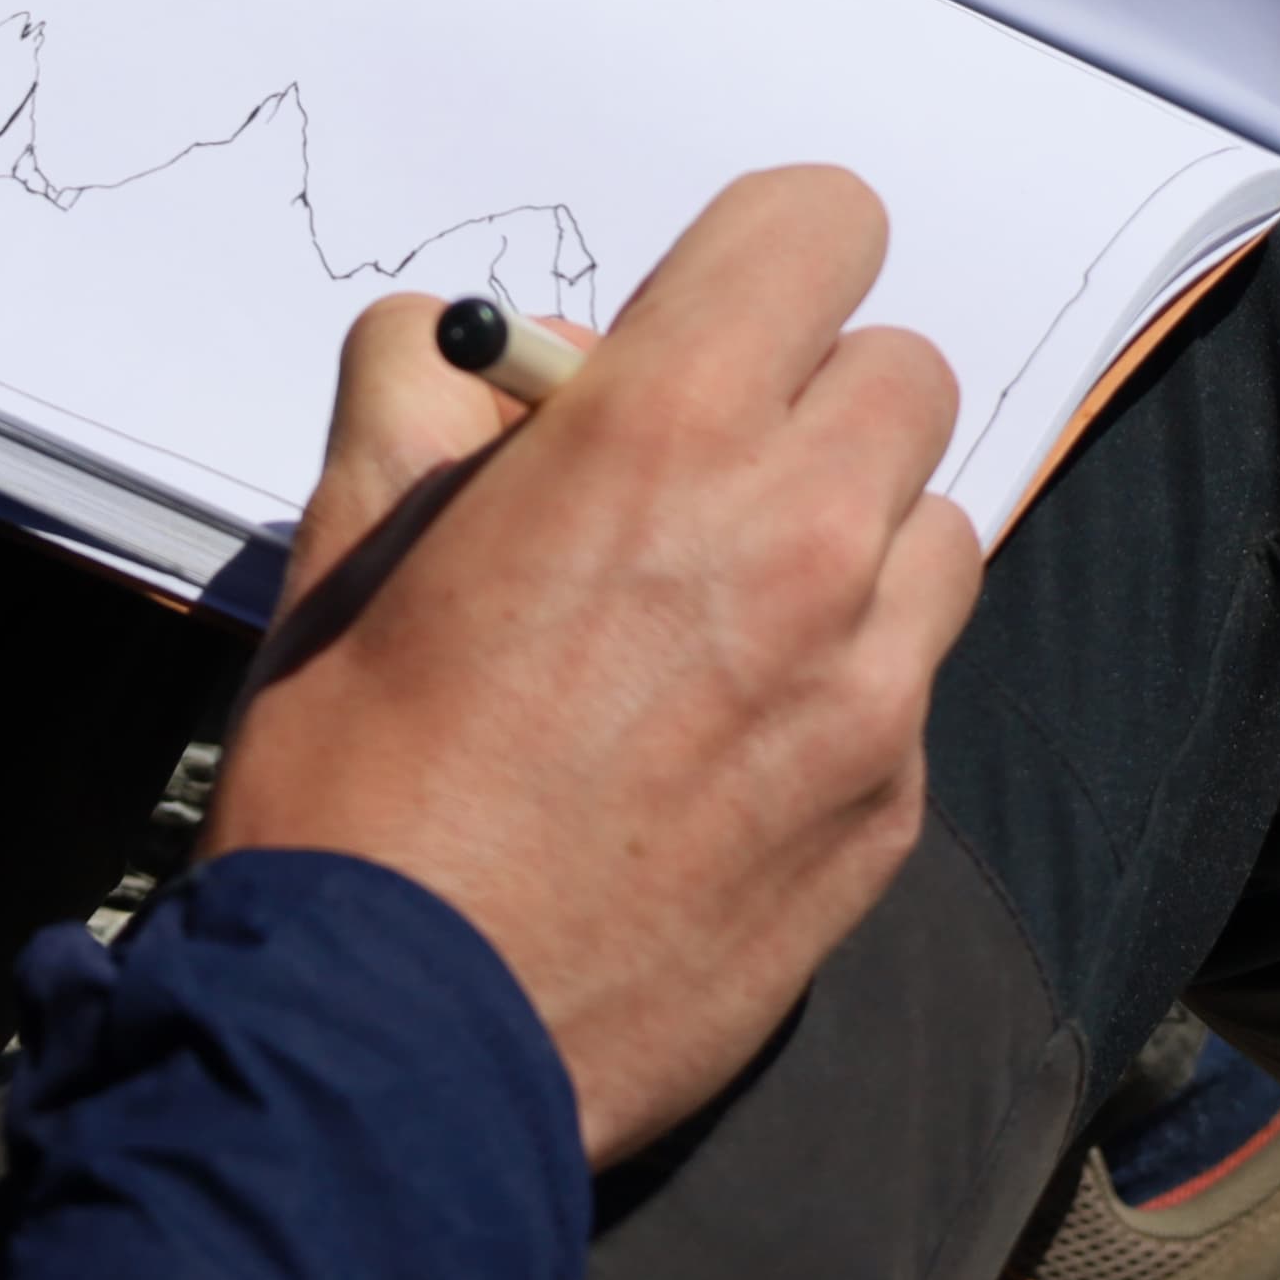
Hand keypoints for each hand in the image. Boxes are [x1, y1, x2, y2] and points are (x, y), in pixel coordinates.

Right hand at [206, 171, 983, 1164]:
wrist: (394, 1052)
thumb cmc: (351, 790)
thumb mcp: (343, 538)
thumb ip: (426, 390)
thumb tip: (497, 360)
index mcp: (661, 436)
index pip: (820, 227)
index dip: (758, 261)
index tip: (705, 323)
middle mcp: (801, 539)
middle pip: (903, 372)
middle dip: (807, 401)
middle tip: (702, 480)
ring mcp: (868, 684)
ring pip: (936, 525)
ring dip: (854, 539)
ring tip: (728, 619)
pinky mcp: (892, 807)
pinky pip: (915, 680)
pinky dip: (850, 681)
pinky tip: (732, 749)